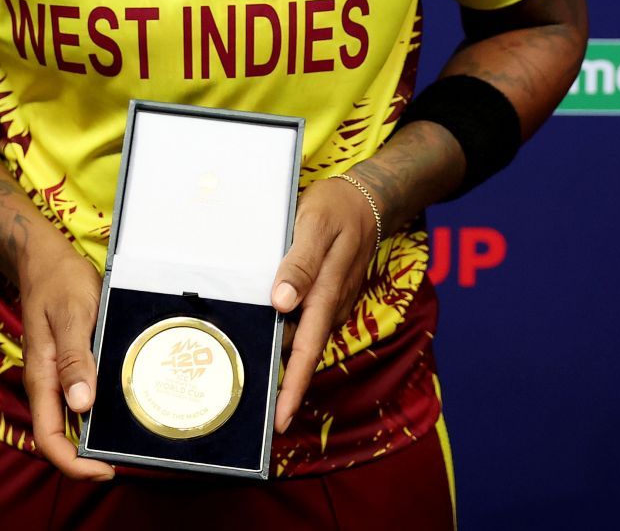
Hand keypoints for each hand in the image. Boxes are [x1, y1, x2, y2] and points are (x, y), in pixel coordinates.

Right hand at [17, 235, 116, 479]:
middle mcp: (47, 384)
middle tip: (126, 460)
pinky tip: (122, 409)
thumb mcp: (72, 314)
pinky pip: (79, 401)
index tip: (106, 470)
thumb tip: (81, 405)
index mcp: (42, 377)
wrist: (44, 258)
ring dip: (93, 440)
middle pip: (60, 439)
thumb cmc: (59, 282)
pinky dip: (96, 415)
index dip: (74, 465)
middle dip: (88, 460)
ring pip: (70, 423)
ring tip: (129, 442)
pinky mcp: (67, 367)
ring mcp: (55, 377)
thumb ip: (74, 359)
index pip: (48, 439)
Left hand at [269, 175, 378, 432]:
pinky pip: (305, 322)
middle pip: (303, 352)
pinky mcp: (328, 297)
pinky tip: (264, 333)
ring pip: (301, 338)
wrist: (370, 199)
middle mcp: (331, 306)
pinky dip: (286, 333)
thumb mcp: (313, 226)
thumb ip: (300, 263)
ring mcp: (331, 303)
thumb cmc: (337, 208)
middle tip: (253, 409)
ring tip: (249, 375)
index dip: (293, 386)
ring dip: (281, 357)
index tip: (280, 420)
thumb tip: (283, 302)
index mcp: (326, 293)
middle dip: (282, 384)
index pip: (307, 349)